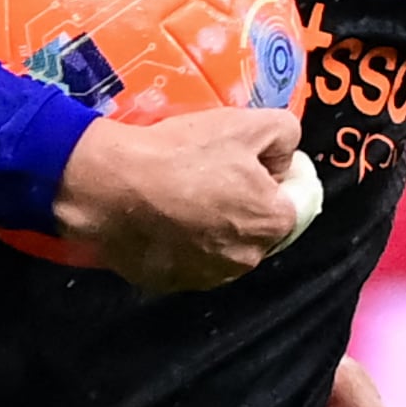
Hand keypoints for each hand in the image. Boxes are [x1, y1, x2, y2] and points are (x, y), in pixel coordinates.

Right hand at [51, 108, 309, 293]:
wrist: (108, 186)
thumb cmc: (181, 153)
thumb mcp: (248, 123)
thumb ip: (286, 135)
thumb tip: (284, 159)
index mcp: (274, 223)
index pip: (297, 198)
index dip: (278, 171)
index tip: (250, 155)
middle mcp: (248, 259)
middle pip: (260, 223)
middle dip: (248, 199)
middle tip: (214, 169)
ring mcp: (208, 276)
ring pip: (226, 243)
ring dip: (217, 223)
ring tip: (185, 192)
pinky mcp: (172, 283)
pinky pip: (189, 257)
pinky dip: (184, 239)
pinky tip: (164, 214)